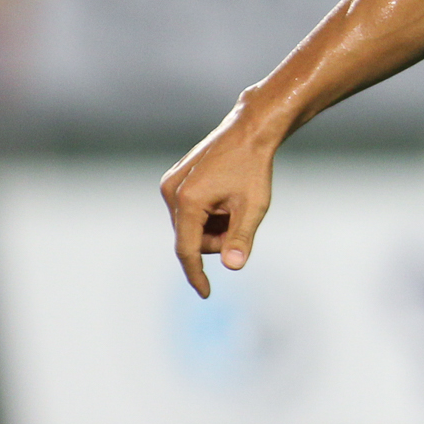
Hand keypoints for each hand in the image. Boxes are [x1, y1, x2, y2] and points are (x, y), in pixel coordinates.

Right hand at [159, 107, 277, 298]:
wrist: (250, 131)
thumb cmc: (255, 167)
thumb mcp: (254, 205)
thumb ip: (242, 237)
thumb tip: (233, 266)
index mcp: (188, 201)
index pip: (187, 250)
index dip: (196, 274)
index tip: (206, 293)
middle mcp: (171, 193)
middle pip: (191, 238)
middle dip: (216, 239)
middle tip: (242, 220)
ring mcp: (169, 185)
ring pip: (189, 226)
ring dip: (211, 226)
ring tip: (233, 204)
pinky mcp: (172, 180)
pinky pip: (187, 211)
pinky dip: (206, 214)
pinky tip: (223, 196)